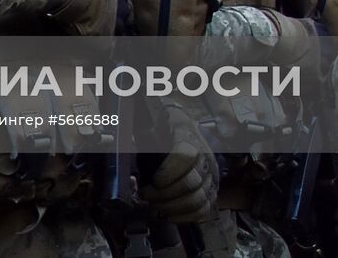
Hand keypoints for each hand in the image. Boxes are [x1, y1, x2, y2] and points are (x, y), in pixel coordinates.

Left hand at [139, 105, 218, 222]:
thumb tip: (126, 145)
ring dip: (172, 207)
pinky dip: (184, 216)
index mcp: (190, 137)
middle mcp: (205, 159)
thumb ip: (145, 133)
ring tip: (155, 205)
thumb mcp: (156, 121)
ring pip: (197, 200)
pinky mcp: (211, 192)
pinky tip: (168, 214)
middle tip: (147, 195)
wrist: (184, 127)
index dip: (169, 172)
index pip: (186, 156)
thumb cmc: (167, 126)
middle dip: (164, 194)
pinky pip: (203, 210)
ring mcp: (211, 177)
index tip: (154, 180)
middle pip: (190, 183)